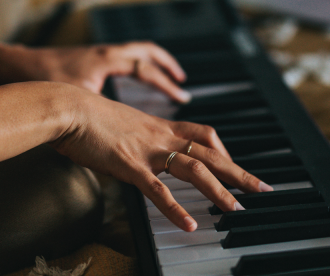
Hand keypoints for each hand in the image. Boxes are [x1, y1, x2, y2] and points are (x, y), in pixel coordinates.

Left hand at [0, 42, 190, 102]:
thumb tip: (118, 144)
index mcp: (106, 60)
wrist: (15, 67)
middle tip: (179, 79)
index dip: (165, 83)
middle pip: (145, 50)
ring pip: (132, 51)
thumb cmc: (42, 81)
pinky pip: (118, 58)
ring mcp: (94, 54)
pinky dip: (131, 66)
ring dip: (150, 62)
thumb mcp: (78, 103)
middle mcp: (104, 53)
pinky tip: (128, 81)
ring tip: (162, 76)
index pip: (145, 68)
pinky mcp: (85, 60)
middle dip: (165, 64)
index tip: (180, 95)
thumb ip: (102, 121)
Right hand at [51, 85, 272, 231]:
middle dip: (239, 172)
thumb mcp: (118, 123)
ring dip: (219, 191)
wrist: (67, 106)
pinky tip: (190, 224)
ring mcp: (147, 150)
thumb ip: (132, 138)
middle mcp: (160, 136)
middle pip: (211, 153)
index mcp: (158, 126)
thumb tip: (130, 151)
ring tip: (237, 210)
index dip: (223, 150)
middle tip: (262, 188)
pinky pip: (158, 190)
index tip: (235, 165)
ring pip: (194, 170)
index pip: (203, 134)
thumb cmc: (85, 114)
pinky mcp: (129, 165)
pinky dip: (176, 209)